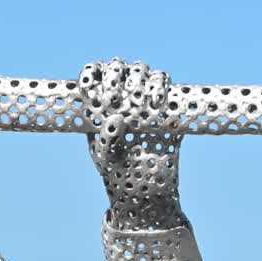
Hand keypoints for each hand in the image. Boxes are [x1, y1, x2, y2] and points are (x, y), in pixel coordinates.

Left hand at [78, 59, 184, 230]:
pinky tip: (157, 103)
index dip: (93, 74)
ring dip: (145, 79)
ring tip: (143, 100)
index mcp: (100, 105)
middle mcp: (123, 98)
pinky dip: (164, 89)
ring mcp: (146, 102)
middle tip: (115, 97)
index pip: (95, 76)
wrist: (146, 191)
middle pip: (122, 69)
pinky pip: (170, 90)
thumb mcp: (105, 158)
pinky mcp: (168, 112)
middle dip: (118, 75)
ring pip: (148, 74)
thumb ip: (107, 140)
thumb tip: (116, 118)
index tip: (91, 86)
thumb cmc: (117, 173)